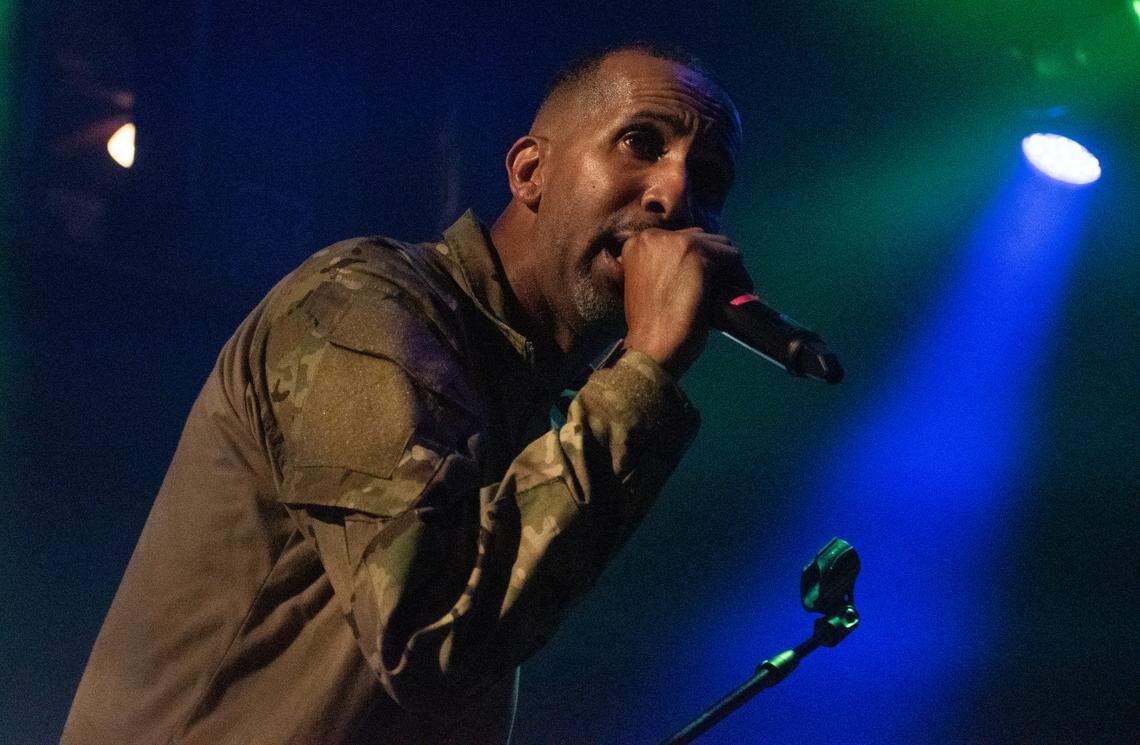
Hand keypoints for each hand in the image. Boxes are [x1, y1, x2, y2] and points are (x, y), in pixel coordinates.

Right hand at [619, 227, 750, 379]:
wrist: (651, 346)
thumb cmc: (649, 325)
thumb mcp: (648, 284)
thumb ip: (665, 265)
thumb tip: (699, 260)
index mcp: (638, 243)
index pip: (681, 239)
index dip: (697, 260)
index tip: (706, 280)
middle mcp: (654, 236)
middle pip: (701, 237)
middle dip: (713, 261)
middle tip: (721, 286)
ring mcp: (676, 242)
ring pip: (720, 244)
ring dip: (728, 267)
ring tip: (732, 290)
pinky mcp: (698, 255)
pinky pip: (732, 256)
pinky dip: (740, 275)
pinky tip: (741, 292)